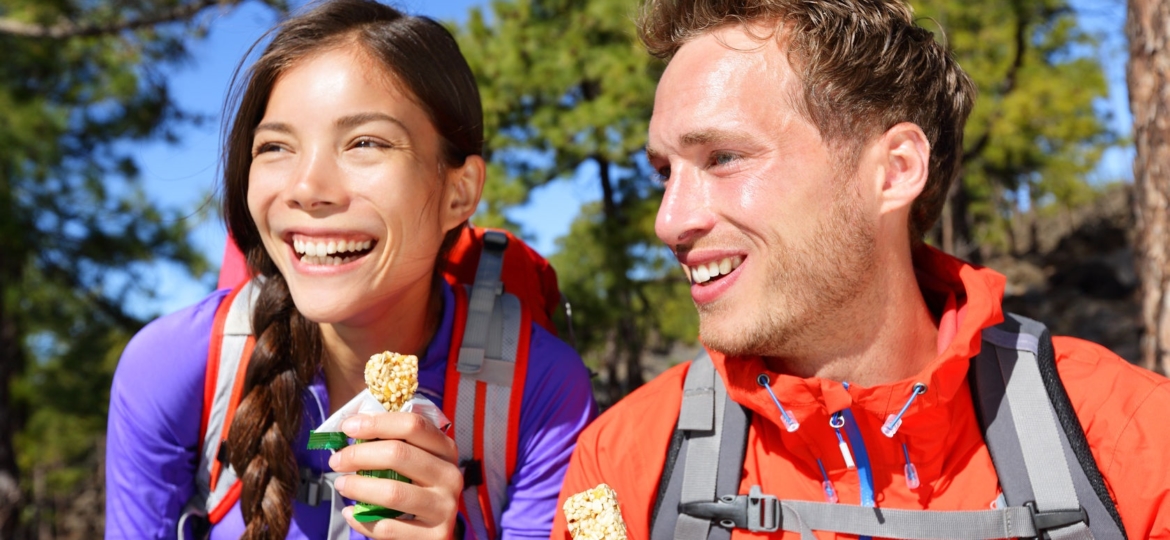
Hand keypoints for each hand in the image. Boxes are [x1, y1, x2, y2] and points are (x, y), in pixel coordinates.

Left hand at [329, 412, 462, 538]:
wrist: (436, 532)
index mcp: (446, 449)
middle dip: (359, 454)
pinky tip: (351, 512)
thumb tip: (351, 426)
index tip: (348, 427)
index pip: (412, 426)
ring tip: (341, 484)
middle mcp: (450, 476)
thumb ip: (392, 443)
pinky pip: (388, 527)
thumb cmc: (418, 488)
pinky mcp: (434, 536)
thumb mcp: (417, 461)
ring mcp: (444, 507)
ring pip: (393, 492)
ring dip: (359, 486)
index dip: (376, 423)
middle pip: (399, 454)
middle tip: (337, 460)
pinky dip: (362, 520)